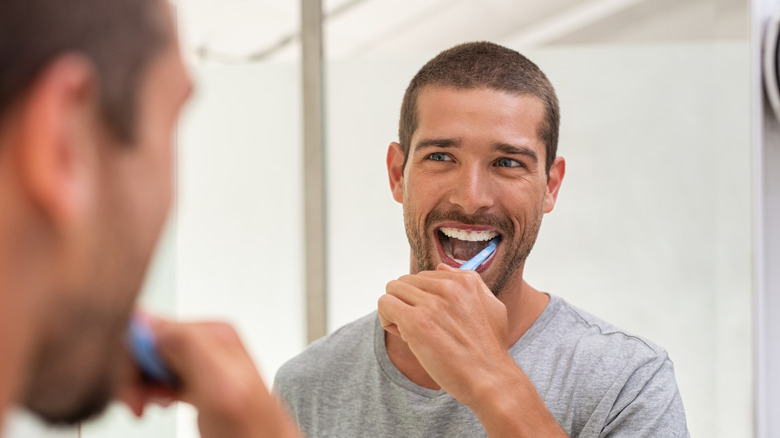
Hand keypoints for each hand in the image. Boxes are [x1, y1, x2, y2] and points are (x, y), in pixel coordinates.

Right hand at [119, 318, 298, 437]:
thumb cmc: (253, 430)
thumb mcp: (220, 383)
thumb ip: (188, 346)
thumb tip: (149, 320)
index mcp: (213, 333)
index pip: (151, 326)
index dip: (131, 356)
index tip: (130, 386)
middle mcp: (208, 342)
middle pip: (148, 344)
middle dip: (134, 374)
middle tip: (137, 403)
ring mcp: (202, 363)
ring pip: (150, 362)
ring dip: (140, 385)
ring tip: (147, 406)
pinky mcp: (198, 382)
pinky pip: (160, 376)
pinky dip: (151, 392)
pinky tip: (160, 404)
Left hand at [378, 263, 512, 406]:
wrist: (490, 379)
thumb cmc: (489, 349)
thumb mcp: (491, 306)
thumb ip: (469, 283)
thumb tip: (441, 267)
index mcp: (465, 280)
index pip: (425, 276)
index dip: (423, 298)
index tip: (433, 319)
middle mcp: (448, 287)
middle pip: (406, 281)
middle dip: (407, 303)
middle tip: (420, 328)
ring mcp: (432, 303)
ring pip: (392, 290)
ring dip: (396, 311)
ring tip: (411, 332)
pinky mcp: (416, 321)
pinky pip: (385, 304)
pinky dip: (387, 319)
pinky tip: (403, 335)